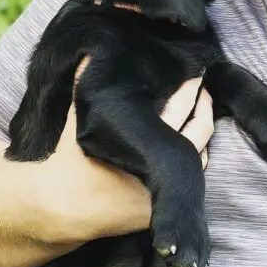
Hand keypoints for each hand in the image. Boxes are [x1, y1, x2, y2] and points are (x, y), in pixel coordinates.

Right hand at [46, 59, 214, 241]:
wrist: (61, 211)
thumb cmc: (69, 164)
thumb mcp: (76, 125)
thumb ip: (83, 90)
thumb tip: (87, 55)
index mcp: (141, 141)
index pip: (180, 108)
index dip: (191, 89)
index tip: (197, 72)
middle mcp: (158, 164)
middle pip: (198, 129)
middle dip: (204, 105)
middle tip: (205, 85)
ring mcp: (164, 187)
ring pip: (201, 154)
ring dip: (203, 131)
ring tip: (204, 110)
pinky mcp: (164, 204)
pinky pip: (190, 178)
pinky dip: (196, 158)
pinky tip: (196, 143)